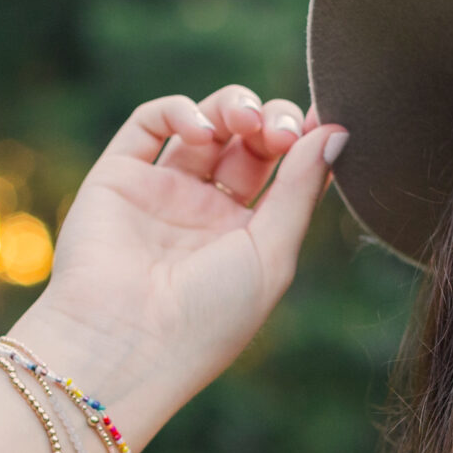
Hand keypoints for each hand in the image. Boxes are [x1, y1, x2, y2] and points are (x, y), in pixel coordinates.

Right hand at [5, 85, 345, 444]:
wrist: (124, 345)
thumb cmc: (208, 318)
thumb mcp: (272, 255)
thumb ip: (301, 189)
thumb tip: (335, 131)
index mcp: (246, 237)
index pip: (283, 170)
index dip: (302, 140)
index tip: (318, 125)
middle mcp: (204, 212)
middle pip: (248, 141)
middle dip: (271, 121)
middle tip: (278, 130)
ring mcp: (160, 193)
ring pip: (203, 123)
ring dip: (232, 107)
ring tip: (246, 121)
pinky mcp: (118, 177)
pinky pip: (148, 124)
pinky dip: (178, 110)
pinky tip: (202, 129)